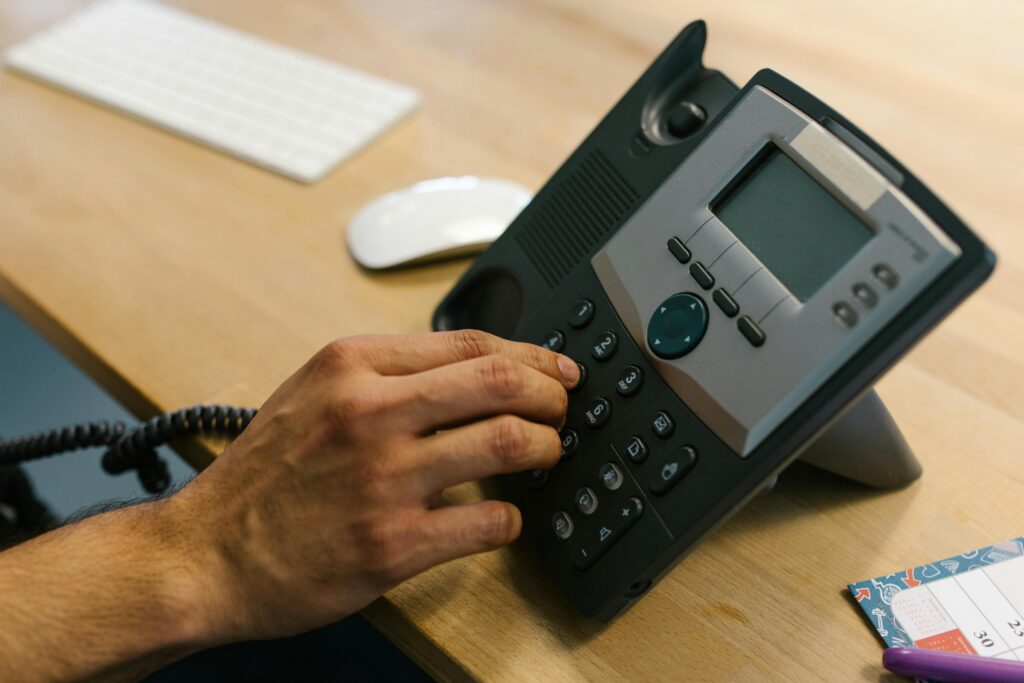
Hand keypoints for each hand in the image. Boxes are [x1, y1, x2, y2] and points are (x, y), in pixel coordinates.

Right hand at [164, 330, 579, 642]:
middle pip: (502, 383)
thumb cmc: (263, 474)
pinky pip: (489, 523)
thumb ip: (386, 372)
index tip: (556, 370)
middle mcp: (371, 413)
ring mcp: (384, 479)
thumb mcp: (313, 392)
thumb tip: (473, 369)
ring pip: (509, 444)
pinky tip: (503, 517)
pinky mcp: (392, 544)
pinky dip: (511, 519)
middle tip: (563, 411)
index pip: (472, 342)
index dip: (531, 356)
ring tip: (546, 456)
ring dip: (546, 449)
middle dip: (552, 396)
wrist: (207, 553)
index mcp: (353, 365)